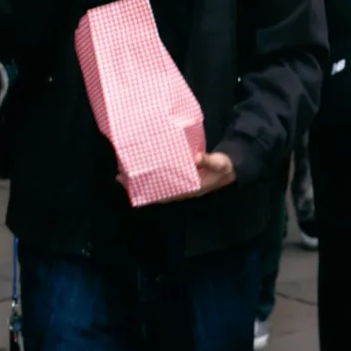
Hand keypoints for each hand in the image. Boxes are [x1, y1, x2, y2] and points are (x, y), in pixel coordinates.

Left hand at [122, 152, 236, 203]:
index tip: (133, 187)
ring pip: (156, 185)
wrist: (229, 169)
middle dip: (138, 186)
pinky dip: (150, 175)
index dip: (149, 192)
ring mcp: (179, 183)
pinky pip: (161, 179)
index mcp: (190, 188)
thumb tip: (197, 157)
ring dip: (140, 181)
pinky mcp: (179, 176)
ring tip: (122, 174)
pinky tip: (140, 169)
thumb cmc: (223, 168)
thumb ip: (209, 160)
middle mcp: (181, 189)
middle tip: (120, 177)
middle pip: (155, 190)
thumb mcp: (220, 164)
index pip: (166, 193)